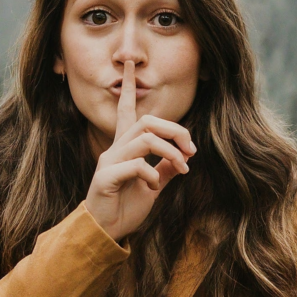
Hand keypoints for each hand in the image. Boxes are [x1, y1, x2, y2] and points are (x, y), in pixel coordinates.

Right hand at [84, 61, 195, 241]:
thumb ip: (165, 170)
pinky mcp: (105, 177)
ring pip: (145, 139)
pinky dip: (153, 174)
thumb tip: (184, 156)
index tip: (129, 64)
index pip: (126, 110)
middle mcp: (114, 149)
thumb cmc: (124, 208)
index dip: (128, 87)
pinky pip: (136, 165)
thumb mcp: (152, 187)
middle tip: (191, 151)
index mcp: (124, 148)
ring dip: (171, 152)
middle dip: (175, 130)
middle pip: (147, 121)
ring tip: (182, 169)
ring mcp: (109, 162)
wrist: (104, 233)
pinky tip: (154, 188)